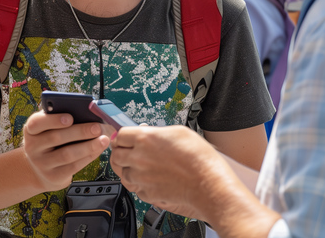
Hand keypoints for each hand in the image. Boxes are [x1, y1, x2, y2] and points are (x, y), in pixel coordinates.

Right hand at [22, 110, 109, 191]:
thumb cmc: (50, 142)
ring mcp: (42, 164)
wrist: (40, 169)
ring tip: (103, 139)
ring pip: (67, 154)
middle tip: (97, 127)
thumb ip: (60, 120)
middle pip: (56, 138)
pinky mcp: (53, 176)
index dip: (53, 120)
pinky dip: (88, 156)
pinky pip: (73, 166)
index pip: (36, 123)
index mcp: (31, 130)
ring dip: (88, 146)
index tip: (70, 117)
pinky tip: (98, 149)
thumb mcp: (48, 129)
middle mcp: (33, 147)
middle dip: (80, 132)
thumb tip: (86, 113)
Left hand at [111, 126, 280, 237]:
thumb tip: (146, 132)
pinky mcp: (147, 193)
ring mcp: (141, 177)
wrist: (208, 184)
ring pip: (122, 172)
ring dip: (127, 168)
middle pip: (116, 154)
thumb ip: (155, 132)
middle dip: (121, 151)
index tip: (125, 138)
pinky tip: (148, 178)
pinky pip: (134, 187)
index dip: (122, 136)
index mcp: (145, 139)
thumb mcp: (177, 132)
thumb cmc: (199, 158)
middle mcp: (138, 158)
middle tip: (128, 150)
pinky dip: (137, 183)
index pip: (120, 135)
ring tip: (139, 165)